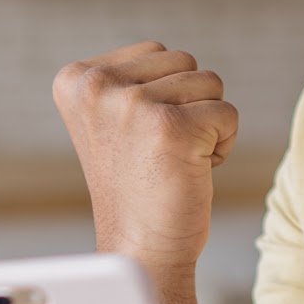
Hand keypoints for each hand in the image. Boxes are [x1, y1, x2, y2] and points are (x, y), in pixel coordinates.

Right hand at [51, 41, 236, 273]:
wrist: (140, 249)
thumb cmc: (136, 186)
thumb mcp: (113, 119)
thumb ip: (129, 79)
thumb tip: (170, 56)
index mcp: (76, 79)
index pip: (157, 53)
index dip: (164, 96)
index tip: (139, 138)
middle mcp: (96, 86)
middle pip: (185, 61)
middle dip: (188, 105)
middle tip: (160, 153)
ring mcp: (132, 105)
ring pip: (210, 83)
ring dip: (206, 123)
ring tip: (174, 161)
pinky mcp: (171, 127)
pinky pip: (228, 112)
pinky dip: (223, 144)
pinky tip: (192, 171)